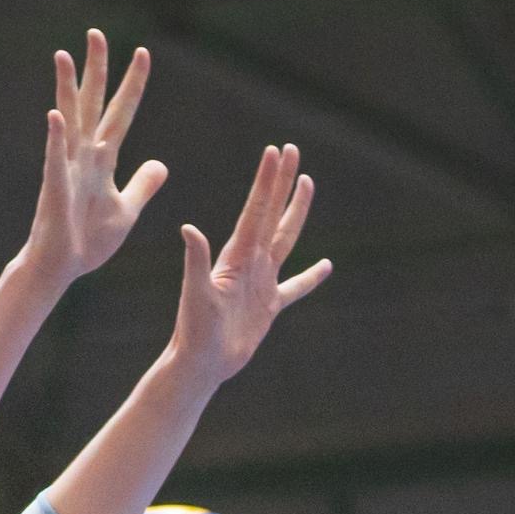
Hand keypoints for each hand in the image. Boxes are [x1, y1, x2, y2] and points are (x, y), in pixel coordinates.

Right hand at [25, 30, 164, 283]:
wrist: (63, 269)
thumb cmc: (89, 241)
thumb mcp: (127, 210)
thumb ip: (143, 185)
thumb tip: (161, 163)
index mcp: (103, 161)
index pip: (122, 113)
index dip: (132, 84)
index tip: (143, 52)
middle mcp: (85, 156)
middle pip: (93, 103)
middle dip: (96, 69)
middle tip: (97, 33)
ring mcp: (68, 169)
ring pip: (70, 120)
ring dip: (67, 89)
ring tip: (63, 55)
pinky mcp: (56, 189)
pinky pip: (56, 160)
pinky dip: (56, 138)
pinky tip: (55, 116)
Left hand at [165, 142, 331, 393]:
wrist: (200, 363)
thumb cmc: (194, 331)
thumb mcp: (197, 293)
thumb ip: (196, 261)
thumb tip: (189, 228)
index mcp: (236, 256)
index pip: (256, 210)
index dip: (267, 181)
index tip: (275, 151)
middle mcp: (250, 262)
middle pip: (273, 213)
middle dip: (282, 182)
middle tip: (292, 150)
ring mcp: (261, 282)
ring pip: (286, 239)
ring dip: (296, 212)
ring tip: (307, 184)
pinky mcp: (269, 306)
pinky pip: (295, 288)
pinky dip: (310, 277)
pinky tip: (325, 266)